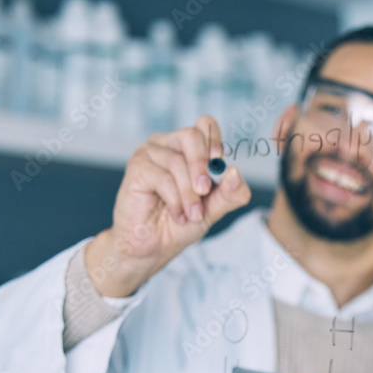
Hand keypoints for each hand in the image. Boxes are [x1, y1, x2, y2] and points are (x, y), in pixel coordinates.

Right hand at [86, 116, 251, 295]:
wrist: (154, 247)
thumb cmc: (181, 224)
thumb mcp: (213, 210)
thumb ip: (229, 194)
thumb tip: (235, 172)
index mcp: (188, 148)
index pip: (205, 126)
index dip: (214, 141)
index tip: (218, 162)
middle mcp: (168, 144)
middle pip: (192, 136)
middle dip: (202, 167)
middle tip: (205, 192)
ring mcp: (149, 153)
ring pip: (178, 162)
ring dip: (189, 194)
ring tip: (191, 215)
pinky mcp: (136, 168)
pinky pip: (162, 177)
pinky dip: (175, 200)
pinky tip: (177, 214)